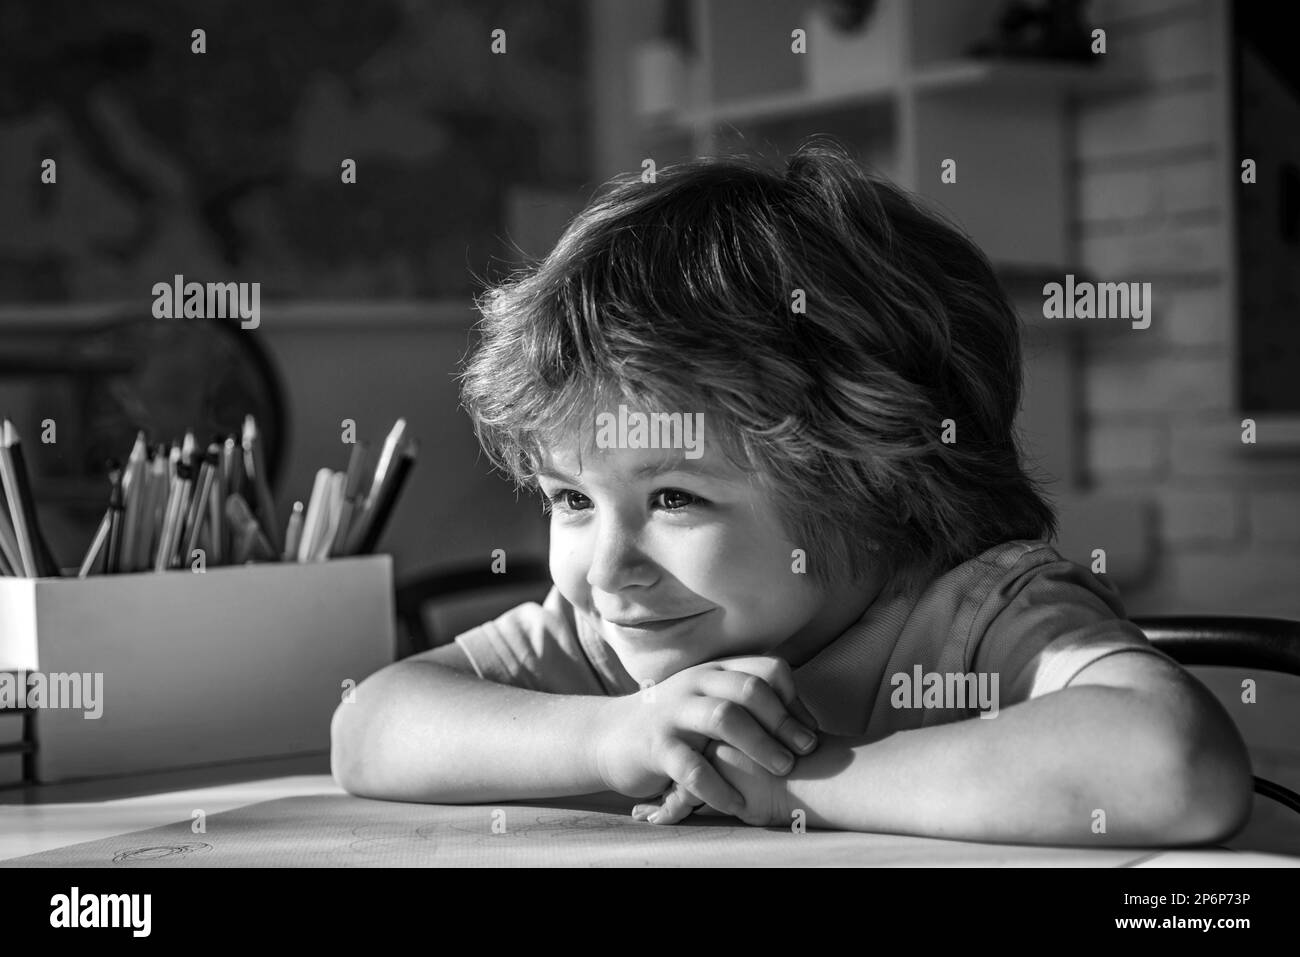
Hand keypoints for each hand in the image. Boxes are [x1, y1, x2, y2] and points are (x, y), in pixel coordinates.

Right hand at [591, 655, 818, 817]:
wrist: (609, 736)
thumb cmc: (675, 725)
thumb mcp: (708, 701)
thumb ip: (746, 704)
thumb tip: (806, 725)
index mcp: (714, 672)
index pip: (766, 668)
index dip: (795, 698)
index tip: (810, 730)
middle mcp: (695, 685)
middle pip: (750, 688)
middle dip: (783, 721)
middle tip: (804, 751)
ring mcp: (673, 713)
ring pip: (724, 718)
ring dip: (760, 745)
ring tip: (782, 770)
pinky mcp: (655, 747)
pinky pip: (692, 768)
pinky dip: (720, 788)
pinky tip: (738, 805)